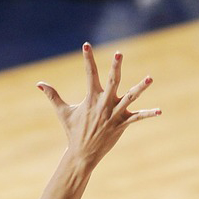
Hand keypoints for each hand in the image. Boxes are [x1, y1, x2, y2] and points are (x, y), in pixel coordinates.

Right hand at [38, 43, 159, 171]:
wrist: (82, 153)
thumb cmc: (73, 131)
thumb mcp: (63, 112)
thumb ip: (53, 96)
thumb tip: (38, 83)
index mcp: (90, 98)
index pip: (89, 74)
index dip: (87, 59)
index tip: (86, 45)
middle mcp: (103, 104)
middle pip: (111, 81)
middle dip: (115, 67)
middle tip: (119, 53)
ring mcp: (114, 114)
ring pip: (130, 97)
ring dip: (140, 88)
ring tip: (150, 78)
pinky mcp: (122, 124)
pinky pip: (138, 118)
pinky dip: (149, 114)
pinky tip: (160, 111)